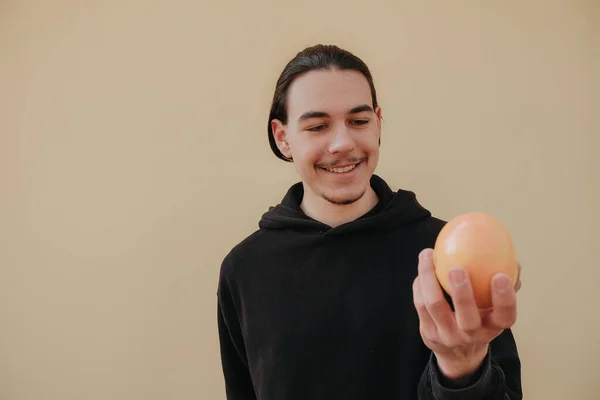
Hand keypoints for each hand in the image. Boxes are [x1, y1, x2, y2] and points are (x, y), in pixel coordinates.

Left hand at [412, 248, 521, 382]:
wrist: (458, 354)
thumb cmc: (481, 320)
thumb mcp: (495, 310)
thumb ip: (505, 288)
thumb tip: (514, 262)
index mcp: (494, 327)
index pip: (505, 316)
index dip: (504, 298)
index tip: (500, 275)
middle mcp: (471, 335)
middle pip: (468, 319)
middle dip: (462, 294)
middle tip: (457, 268)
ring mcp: (447, 336)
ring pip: (435, 306)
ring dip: (429, 277)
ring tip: (428, 254)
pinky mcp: (427, 332)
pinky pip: (420, 304)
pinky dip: (420, 283)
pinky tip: (423, 266)